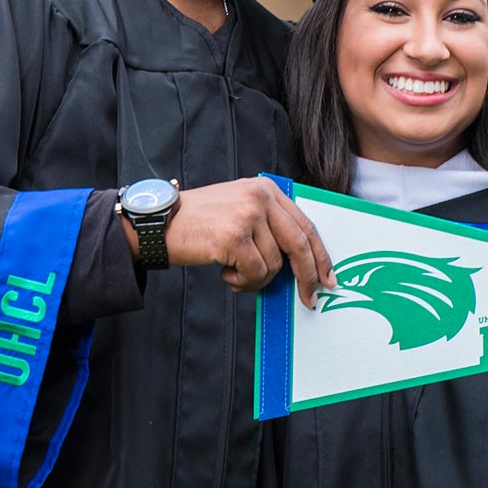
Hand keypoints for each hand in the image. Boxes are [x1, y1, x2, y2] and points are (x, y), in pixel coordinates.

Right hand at [154, 178, 334, 307]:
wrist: (160, 222)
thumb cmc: (199, 221)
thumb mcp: (239, 207)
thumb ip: (269, 224)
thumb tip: (299, 261)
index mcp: (266, 189)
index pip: (304, 224)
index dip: (320, 254)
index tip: (327, 276)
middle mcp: (260, 198)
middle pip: (299, 244)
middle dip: (307, 276)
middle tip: (310, 298)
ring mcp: (248, 216)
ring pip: (274, 265)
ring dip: (256, 280)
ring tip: (234, 274)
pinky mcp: (235, 237)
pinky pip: (256, 273)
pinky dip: (243, 282)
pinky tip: (226, 274)